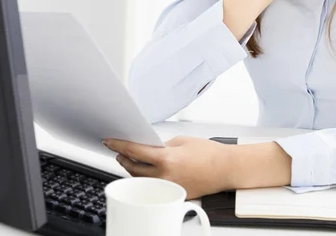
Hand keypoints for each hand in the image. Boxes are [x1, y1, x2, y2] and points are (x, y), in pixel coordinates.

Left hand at [102, 136, 231, 199]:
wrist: (225, 168)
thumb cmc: (209, 153)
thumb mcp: (182, 141)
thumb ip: (163, 145)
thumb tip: (150, 148)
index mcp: (166, 159)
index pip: (134, 152)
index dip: (118, 145)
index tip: (109, 141)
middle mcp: (165, 176)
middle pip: (133, 168)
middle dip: (123, 158)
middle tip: (117, 151)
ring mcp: (168, 187)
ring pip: (141, 179)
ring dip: (132, 169)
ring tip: (129, 160)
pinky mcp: (173, 194)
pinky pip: (153, 185)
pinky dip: (147, 178)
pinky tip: (146, 171)